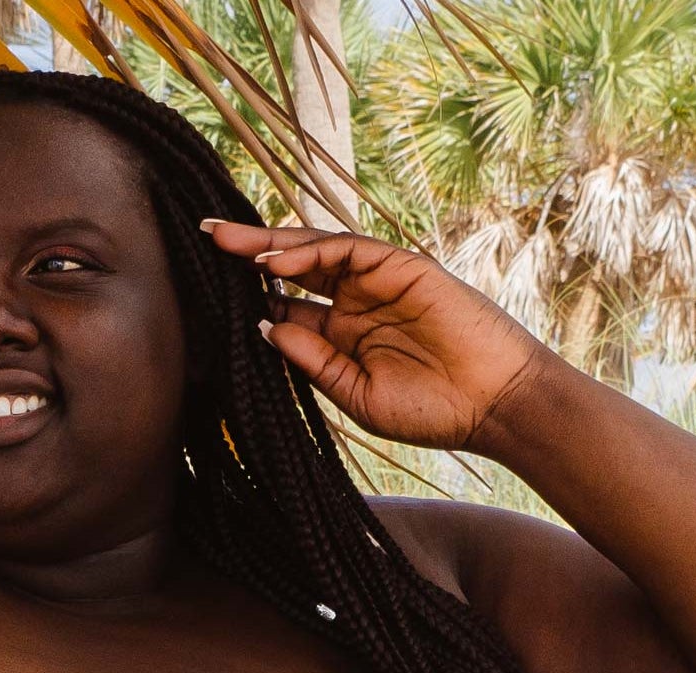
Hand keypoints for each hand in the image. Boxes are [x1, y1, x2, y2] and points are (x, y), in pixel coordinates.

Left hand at [203, 219, 547, 450]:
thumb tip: (263, 328)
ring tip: (228, 241)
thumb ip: (313, 362)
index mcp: (341, 338)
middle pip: (291, 269)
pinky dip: (311, 249)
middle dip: (247, 254)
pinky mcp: (402, 266)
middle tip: (202, 237)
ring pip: (314, 250)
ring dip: (270, 243)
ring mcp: (378, 282)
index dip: (247, 299)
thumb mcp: (357, 396)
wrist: (493, 406)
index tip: (202, 293)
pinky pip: (348, 249)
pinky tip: (277, 259)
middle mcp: (354, 304)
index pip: (284, 308)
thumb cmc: (432, 413)